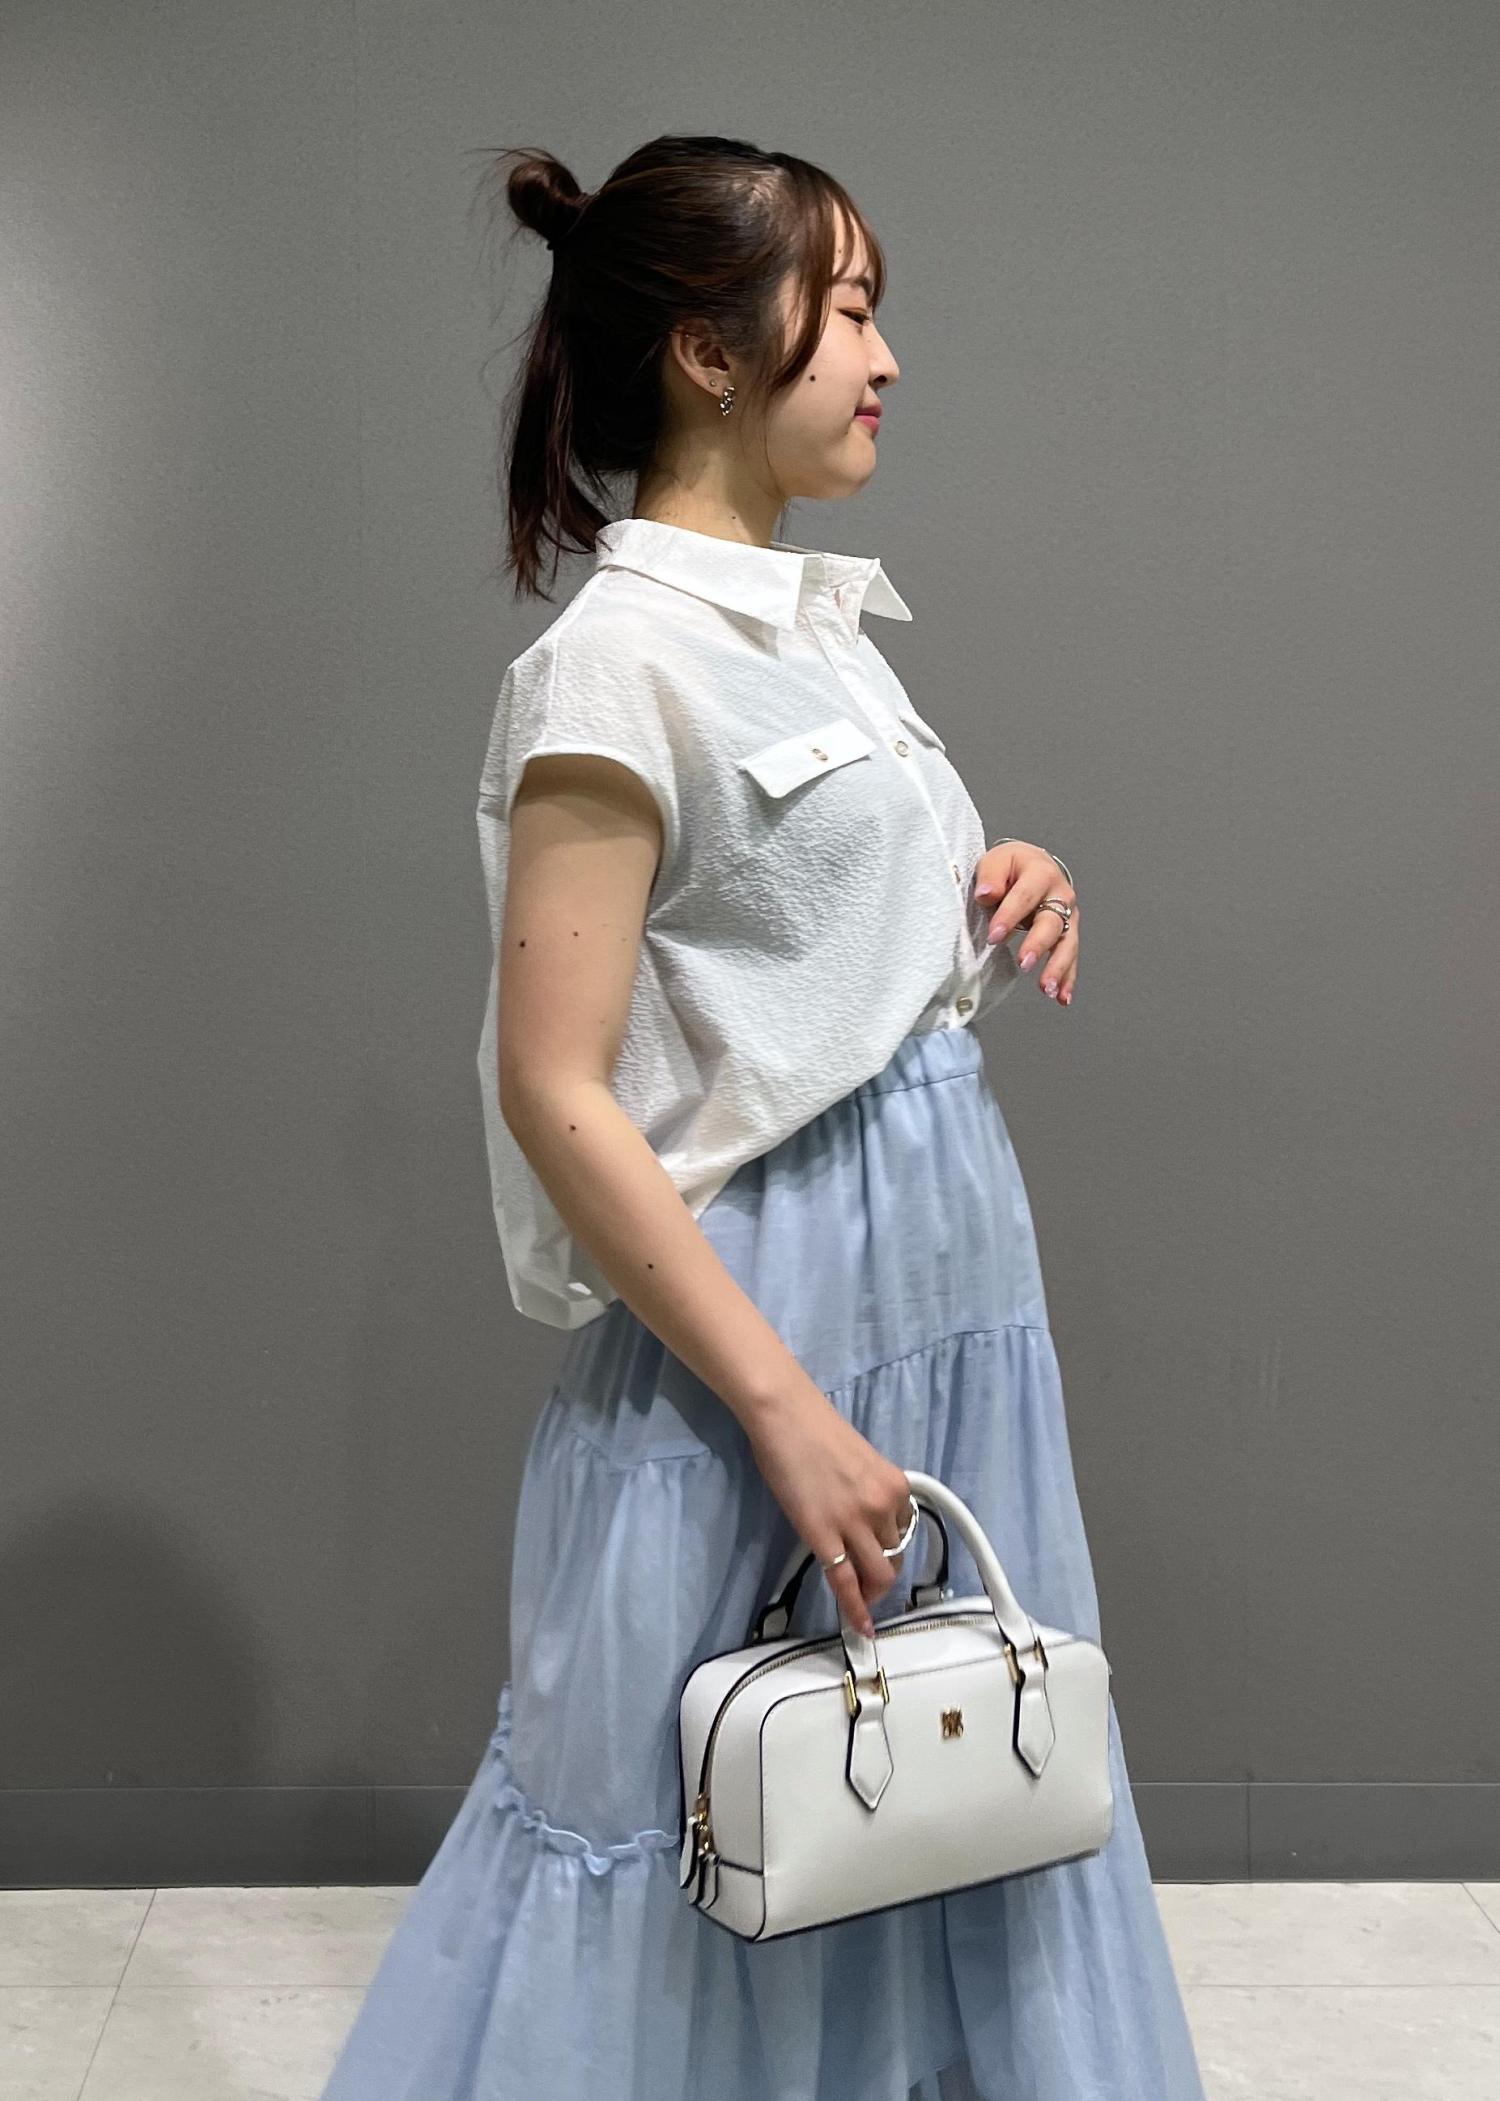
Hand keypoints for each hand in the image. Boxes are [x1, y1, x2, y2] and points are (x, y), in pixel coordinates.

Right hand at [745, 1383, 912, 1639]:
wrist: (785, 1415)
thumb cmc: (814, 1429)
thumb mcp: (860, 1460)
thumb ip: (869, 1491)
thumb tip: (862, 1514)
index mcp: (896, 1484)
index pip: (904, 1530)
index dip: (890, 1545)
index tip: (880, 1554)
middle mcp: (883, 1506)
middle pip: (895, 1557)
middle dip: (884, 1575)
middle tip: (870, 1583)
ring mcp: (855, 1523)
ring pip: (878, 1575)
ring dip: (872, 1592)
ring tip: (862, 1602)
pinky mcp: (824, 1537)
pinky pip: (846, 1583)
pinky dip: (856, 1609)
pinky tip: (861, 1626)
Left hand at [974, 839, 1078, 1005]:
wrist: (1032, 865)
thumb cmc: (1011, 867)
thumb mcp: (996, 862)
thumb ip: (990, 876)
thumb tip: (986, 893)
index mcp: (1040, 872)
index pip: (1024, 896)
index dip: (1009, 916)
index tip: (994, 936)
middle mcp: (1060, 894)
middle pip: (1052, 921)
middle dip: (1038, 944)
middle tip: (1025, 963)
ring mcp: (1068, 915)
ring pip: (1067, 943)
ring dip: (1058, 967)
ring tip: (1046, 988)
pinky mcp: (1068, 932)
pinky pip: (1070, 957)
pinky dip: (1067, 978)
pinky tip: (1061, 997)